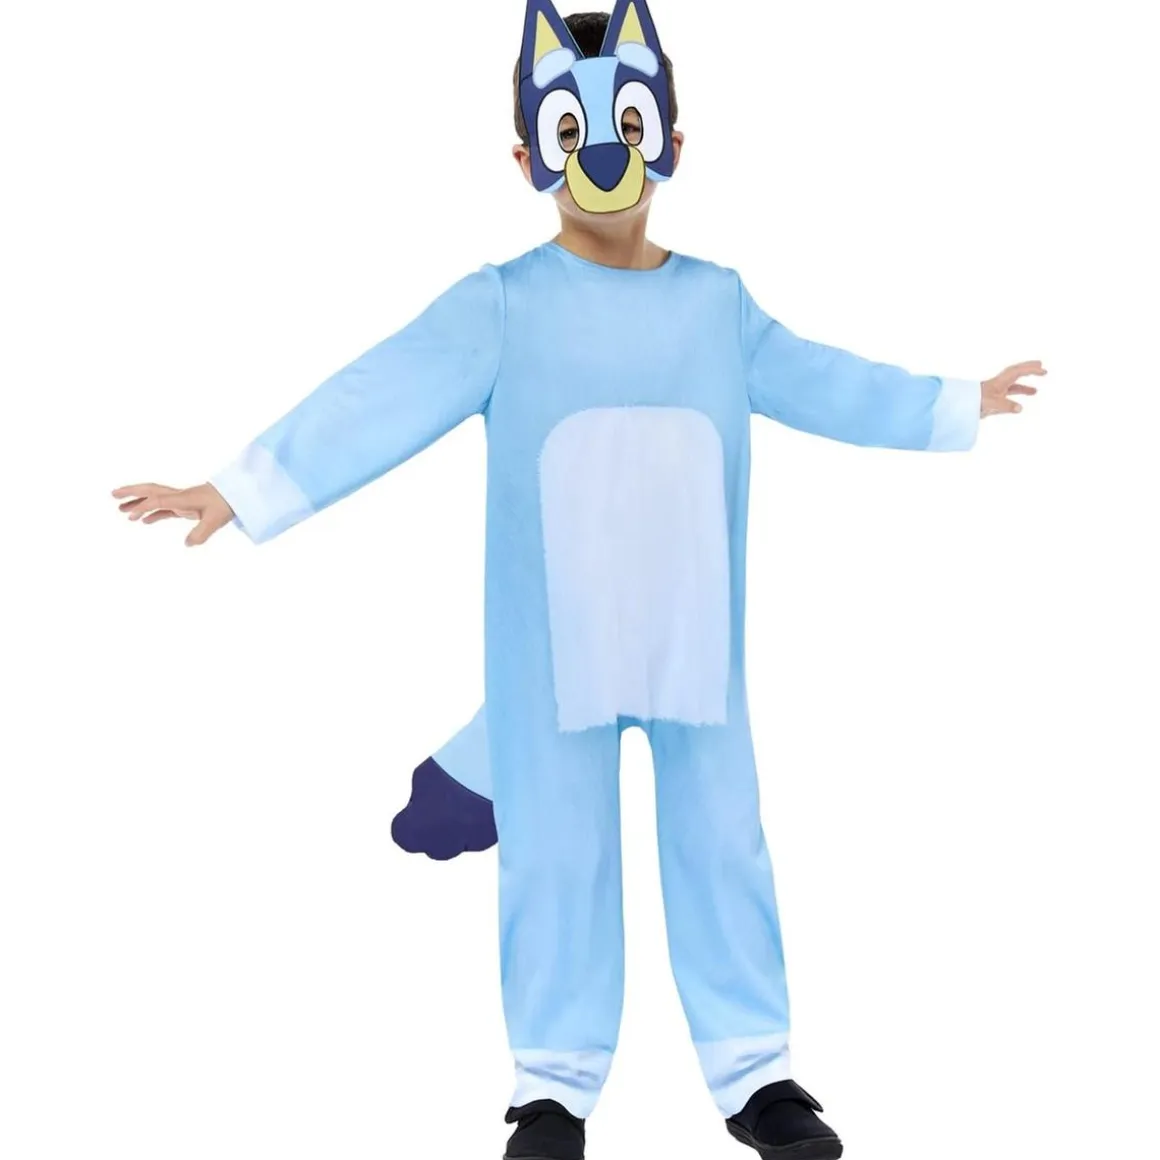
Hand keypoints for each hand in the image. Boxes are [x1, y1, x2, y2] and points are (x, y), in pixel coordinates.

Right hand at [111, 482, 234, 545]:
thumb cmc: (226, 505)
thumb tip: (188, 544)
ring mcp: (181, 500)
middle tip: (112, 495)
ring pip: (154, 498)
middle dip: (131, 492)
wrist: (238, 495)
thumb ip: (201, 533)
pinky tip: (143, 521)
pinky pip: (164, 508)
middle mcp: (178, 497)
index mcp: (183, 498)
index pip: (158, 500)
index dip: (143, 507)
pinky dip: (152, 513)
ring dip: (137, 502)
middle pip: (150, 490)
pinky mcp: (186, 505)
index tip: (131, 516)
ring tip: (120, 510)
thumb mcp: (215, 520)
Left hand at [981, 361, 1045, 417]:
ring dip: (1024, 388)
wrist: (960, 406)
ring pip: (1012, 387)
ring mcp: (995, 392)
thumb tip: (1020, 408)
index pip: (1018, 371)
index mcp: (1000, 381)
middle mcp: (999, 384)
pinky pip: (1006, 398)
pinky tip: (1019, 406)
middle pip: (1016, 373)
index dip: (1031, 369)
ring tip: (1036, 391)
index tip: (1043, 369)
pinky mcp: (992, 401)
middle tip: (1041, 366)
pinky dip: (1013, 400)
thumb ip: (1007, 406)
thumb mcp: (992, 403)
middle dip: (1029, 369)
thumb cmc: (975, 402)